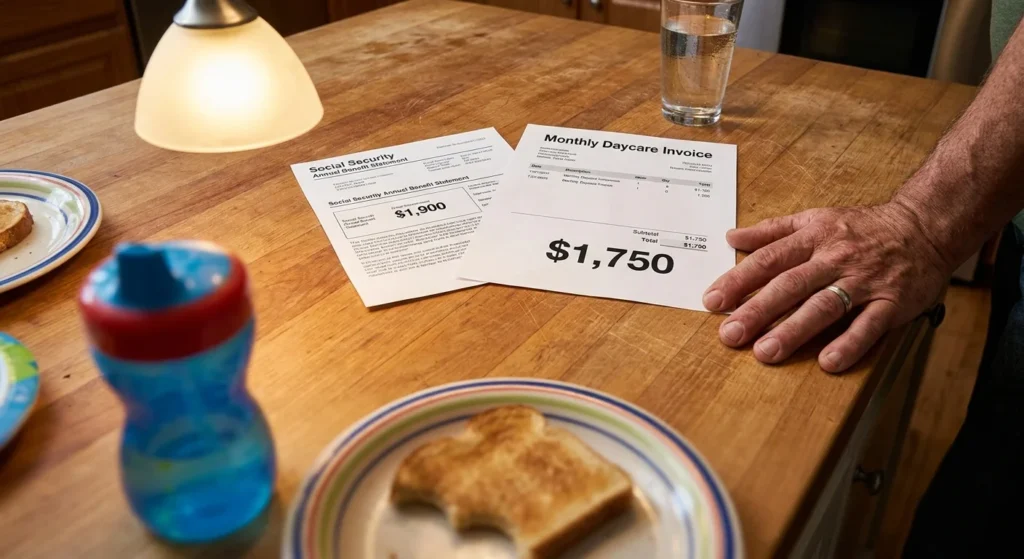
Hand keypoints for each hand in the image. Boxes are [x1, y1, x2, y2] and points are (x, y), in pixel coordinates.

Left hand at [702, 203, 950, 372]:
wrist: (925, 226)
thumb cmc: (862, 228)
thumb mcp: (815, 218)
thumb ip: (772, 231)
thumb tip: (731, 237)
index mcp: (813, 238)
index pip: (769, 260)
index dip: (739, 281)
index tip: (712, 301)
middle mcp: (835, 259)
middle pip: (791, 285)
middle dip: (758, 310)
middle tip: (730, 334)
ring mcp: (864, 281)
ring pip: (824, 306)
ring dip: (794, 331)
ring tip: (766, 352)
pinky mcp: (892, 302)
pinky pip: (869, 325)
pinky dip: (850, 344)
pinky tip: (828, 363)